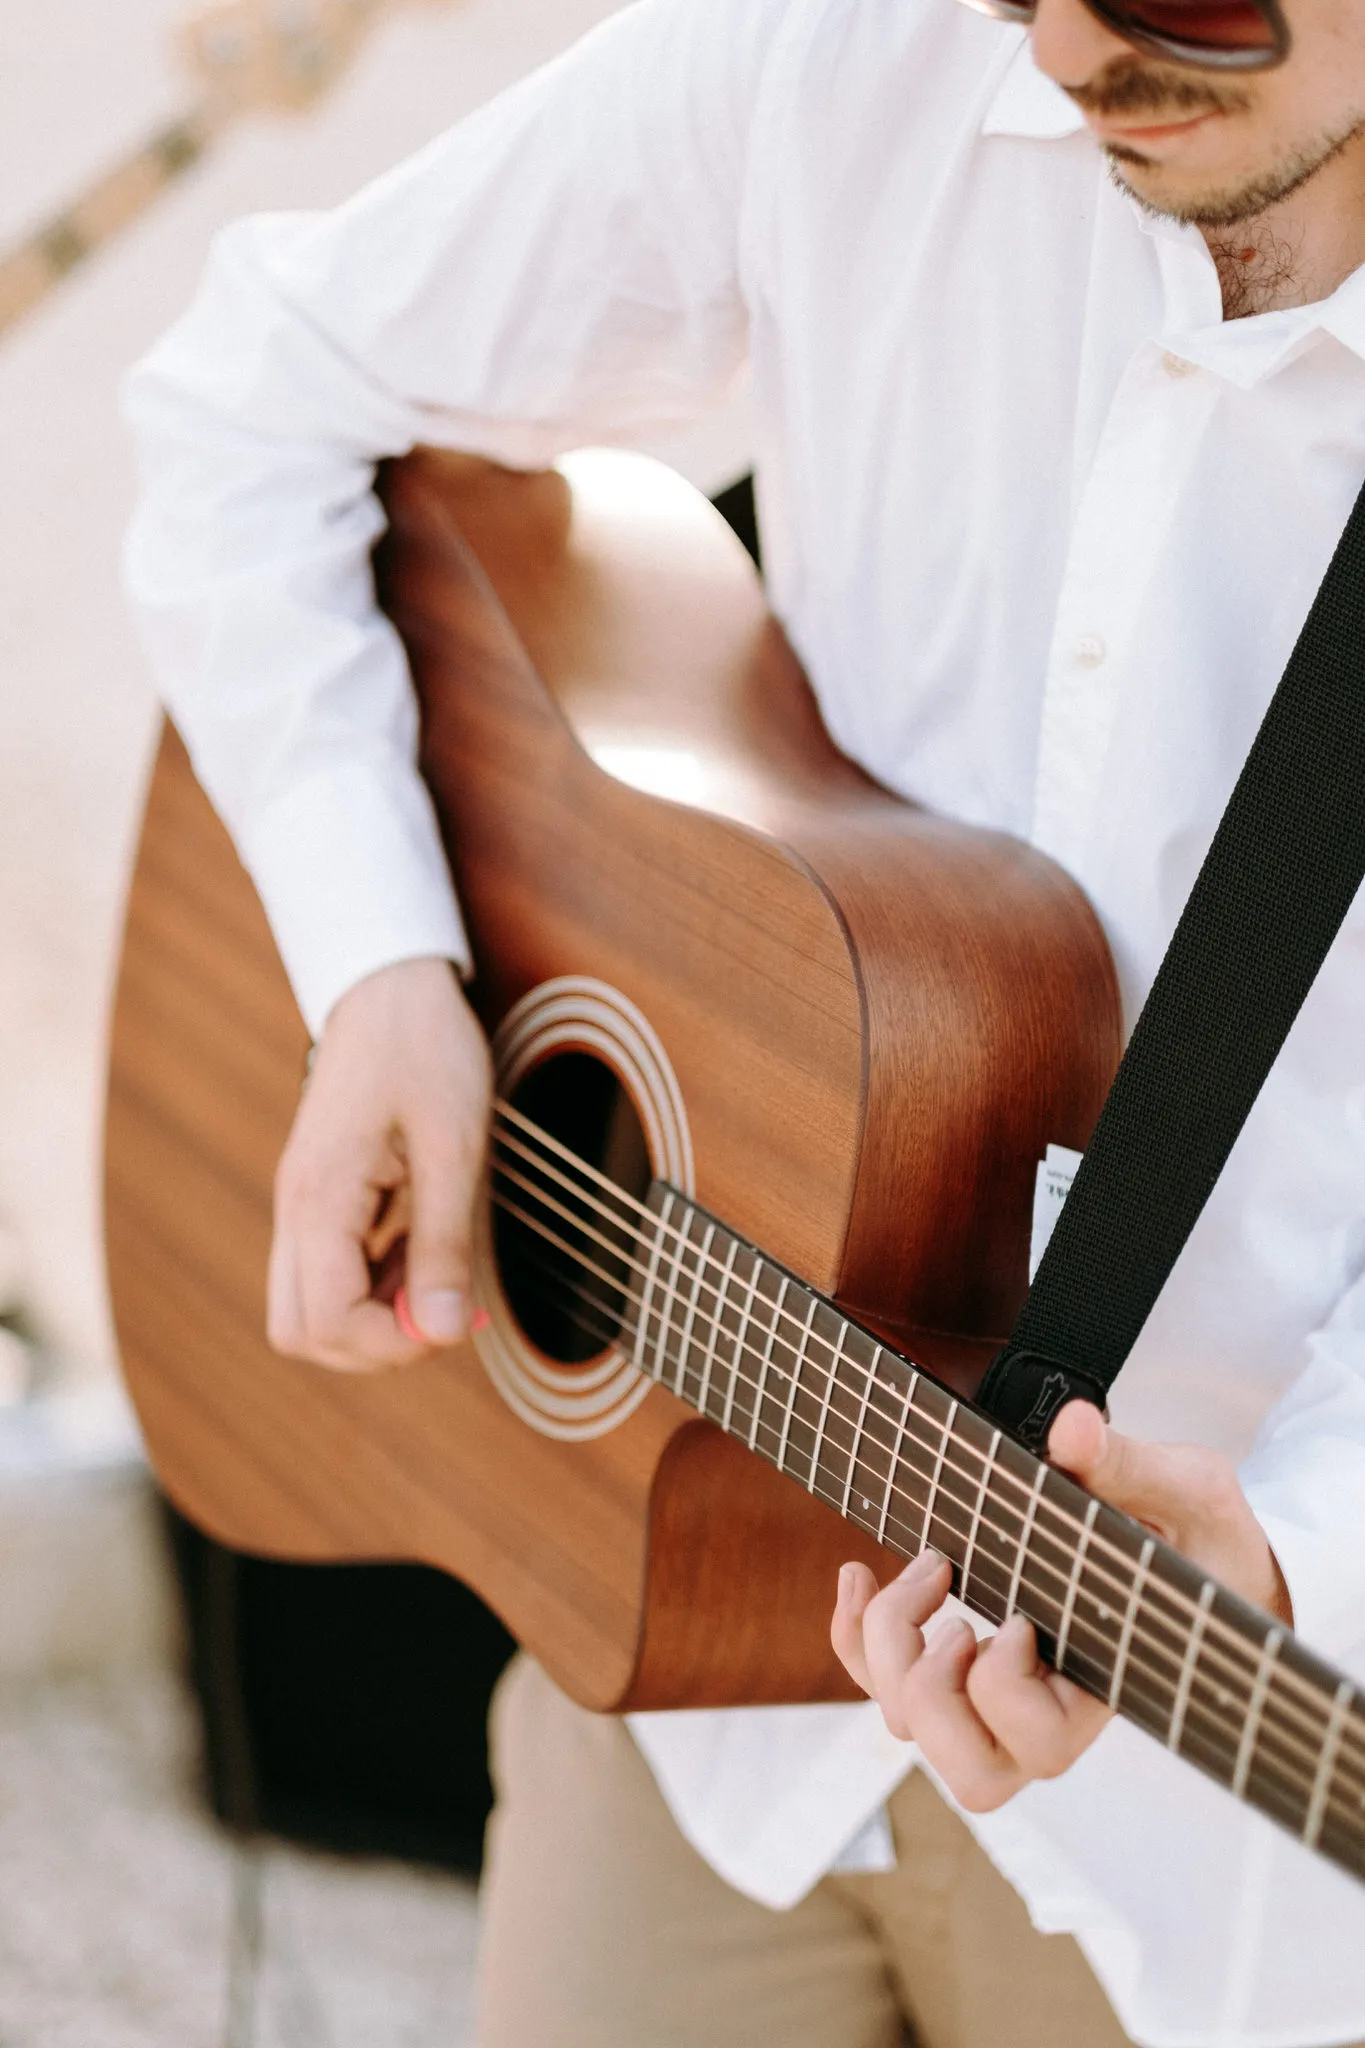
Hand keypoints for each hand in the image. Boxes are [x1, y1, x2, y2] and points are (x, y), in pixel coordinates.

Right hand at [267, 957, 491, 1369]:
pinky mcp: (322, 1199)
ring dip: (377, 1314)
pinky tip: (425, 1246)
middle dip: (373, 1344)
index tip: (451, 1317)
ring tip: (441, 1268)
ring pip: (312, 1308)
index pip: (325, 1322)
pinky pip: (333, 1272)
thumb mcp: (454, 1147)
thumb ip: (444, 1243)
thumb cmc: (425, 1050)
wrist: (390, 983)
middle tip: (442, 1307)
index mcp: (320, 1197)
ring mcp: (303, 1205)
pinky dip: (378, 1283)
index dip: (391, 1342)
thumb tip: (444, 1330)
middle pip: (300, 1331)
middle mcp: (296, 1209)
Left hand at [830, 1399, 1291, 1811]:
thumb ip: (1132, 1468)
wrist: (1201, 1552)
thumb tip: (1073, 1429)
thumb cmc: (1205, 1539)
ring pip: (914, 1729)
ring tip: (924, 1570)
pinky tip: (856, 1574)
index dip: (1005, 1690)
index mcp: (1108, 1688)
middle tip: (952, 1612)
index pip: (1041, 1747)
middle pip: (969, 1771)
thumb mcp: (1190, 1493)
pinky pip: (884, 1684)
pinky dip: (854, 1637)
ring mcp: (998, 1698)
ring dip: (889, 1651)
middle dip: (932, 1689)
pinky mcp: (963, 1666)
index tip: (1017, 1618)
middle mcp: (1049, 1713)